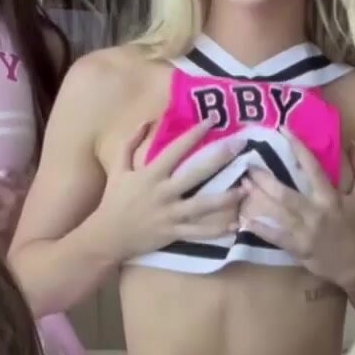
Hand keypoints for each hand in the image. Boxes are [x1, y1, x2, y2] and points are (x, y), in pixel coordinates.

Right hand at [92, 120, 244, 261]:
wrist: (107, 236)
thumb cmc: (113, 200)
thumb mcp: (118, 168)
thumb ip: (130, 143)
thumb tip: (146, 121)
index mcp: (151, 174)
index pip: (176, 149)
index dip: (194, 133)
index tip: (213, 119)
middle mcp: (163, 192)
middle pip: (196, 172)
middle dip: (219, 158)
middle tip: (241, 145)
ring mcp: (170, 214)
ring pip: (203, 205)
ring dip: (226, 197)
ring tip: (246, 188)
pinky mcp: (174, 232)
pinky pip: (199, 231)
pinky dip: (217, 230)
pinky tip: (235, 225)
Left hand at [240, 137, 354, 286]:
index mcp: (330, 197)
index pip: (312, 167)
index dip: (298, 147)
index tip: (282, 130)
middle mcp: (316, 211)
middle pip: (286, 192)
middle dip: (265, 179)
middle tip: (247, 166)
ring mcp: (306, 231)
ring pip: (278, 212)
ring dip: (258, 200)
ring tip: (241, 187)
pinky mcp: (298, 248)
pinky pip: (276, 237)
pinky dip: (260, 229)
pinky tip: (243, 221)